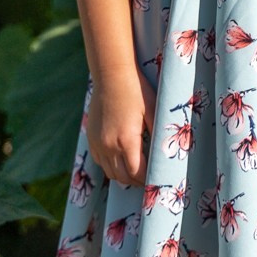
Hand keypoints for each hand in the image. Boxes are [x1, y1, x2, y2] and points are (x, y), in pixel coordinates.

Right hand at [86, 69, 153, 186]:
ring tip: (136, 173)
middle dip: (137, 182)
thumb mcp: (153, 111)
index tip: (157, 180)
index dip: (148, 180)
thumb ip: (158, 134)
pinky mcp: (91, 137)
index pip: (137, 173)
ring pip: (109, 172)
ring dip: (123, 175)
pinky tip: (121, 160)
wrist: (111, 74)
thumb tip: (166, 152)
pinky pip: (100, 161)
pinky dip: (111, 166)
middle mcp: (109, 145)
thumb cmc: (136, 90)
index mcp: (126, 140)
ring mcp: (97, 142)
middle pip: (122, 177)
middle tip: (149, 180)